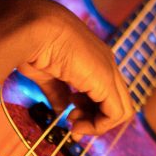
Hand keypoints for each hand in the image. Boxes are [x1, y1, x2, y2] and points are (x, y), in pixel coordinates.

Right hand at [13, 0, 133, 135]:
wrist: (33, 29)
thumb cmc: (35, 46)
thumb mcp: (49, 75)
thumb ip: (59, 93)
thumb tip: (62, 109)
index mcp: (94, 60)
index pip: (105, 92)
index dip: (90, 111)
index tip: (70, 118)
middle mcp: (106, 64)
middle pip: (116, 103)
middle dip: (95, 120)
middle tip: (73, 126)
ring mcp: (109, 71)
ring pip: (122, 110)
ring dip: (96, 125)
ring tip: (73, 123)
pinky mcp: (106, 80)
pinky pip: (115, 113)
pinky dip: (98, 126)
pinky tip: (77, 123)